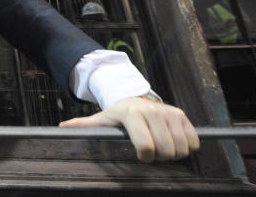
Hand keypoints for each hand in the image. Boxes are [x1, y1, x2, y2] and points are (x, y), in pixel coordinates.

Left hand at [59, 96, 198, 161]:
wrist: (134, 98)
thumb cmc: (117, 114)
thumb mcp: (101, 119)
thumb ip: (83, 124)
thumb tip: (61, 127)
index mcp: (132, 114)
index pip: (146, 147)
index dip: (144, 157)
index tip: (140, 155)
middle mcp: (152, 111)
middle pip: (166, 151)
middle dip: (160, 157)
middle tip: (151, 151)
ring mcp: (169, 113)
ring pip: (181, 148)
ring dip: (173, 153)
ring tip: (161, 147)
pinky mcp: (182, 115)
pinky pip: (193, 141)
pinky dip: (187, 147)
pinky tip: (173, 142)